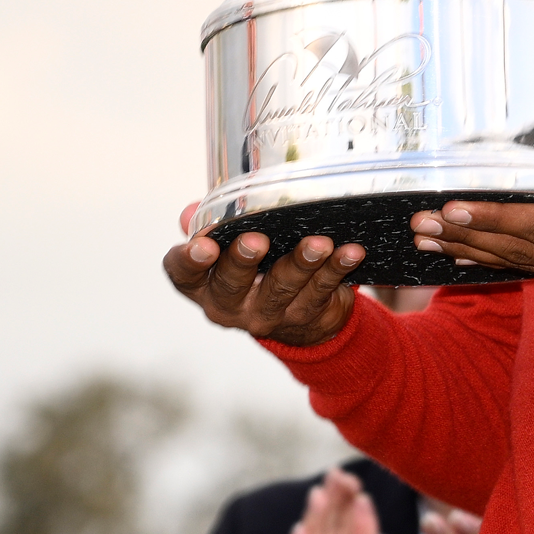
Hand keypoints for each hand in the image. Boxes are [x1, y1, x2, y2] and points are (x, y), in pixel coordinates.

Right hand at [165, 204, 364, 348]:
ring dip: (301, 263)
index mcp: (203, 285)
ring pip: (282, 288)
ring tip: (317, 244)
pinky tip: (350, 252)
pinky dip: (337, 269)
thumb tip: (190, 212)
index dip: (189, 261)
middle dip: (243, 261)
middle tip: (256, 241)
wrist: (297, 320)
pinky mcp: (306, 316)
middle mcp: (229, 306)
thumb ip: (210, 226)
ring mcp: (268, 315)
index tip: (204, 245)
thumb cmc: (253, 271)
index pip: (183, 275)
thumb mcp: (226, 250)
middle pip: (231, 285)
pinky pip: (322, 291)